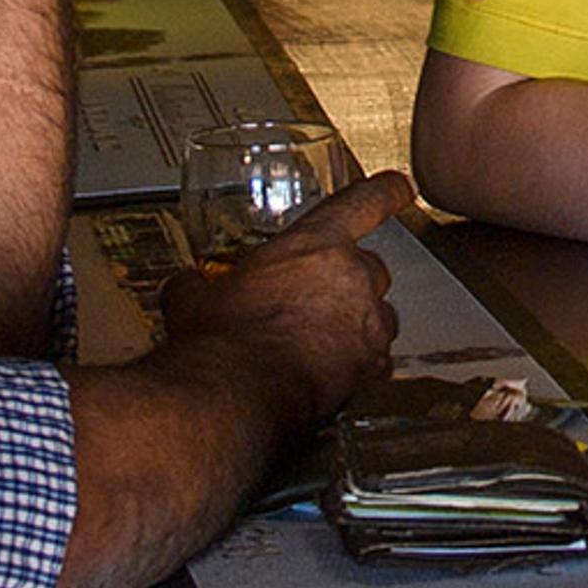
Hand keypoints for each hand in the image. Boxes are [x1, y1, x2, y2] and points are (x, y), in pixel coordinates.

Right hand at [156, 170, 408, 435]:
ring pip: (378, 318)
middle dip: (347, 286)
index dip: (385, 192)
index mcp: (314, 246)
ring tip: (317, 346)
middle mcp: (351, 280)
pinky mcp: (370, 370)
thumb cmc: (218, 345)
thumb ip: (198, 284)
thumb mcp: (195, 300)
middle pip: (371, 270)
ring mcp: (366, 326)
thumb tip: (186, 285)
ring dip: (356, 327)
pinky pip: (375, 363)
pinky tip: (328, 378)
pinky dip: (358, 368)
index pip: (363, 202)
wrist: (231, 400)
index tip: (401, 186)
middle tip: (313, 305)